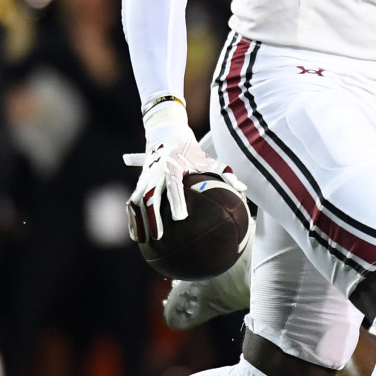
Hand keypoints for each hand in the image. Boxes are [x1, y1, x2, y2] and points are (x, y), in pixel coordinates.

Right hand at [123, 103, 243, 240]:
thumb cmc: (191, 150)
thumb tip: (243, 189)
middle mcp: (157, 172)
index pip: (174, 186)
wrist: (166, 134)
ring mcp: (145, 178)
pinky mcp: (139, 182)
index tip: (181, 217)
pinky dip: (133, 219)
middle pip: (150, 196)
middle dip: (153, 217)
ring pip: (137, 201)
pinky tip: (137, 237)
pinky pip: (132, 202)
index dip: (176, 201)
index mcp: (174, 166)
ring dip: (139, 221)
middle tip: (159, 236)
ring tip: (144, 241)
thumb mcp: (208, 159)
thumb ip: (225, 173)